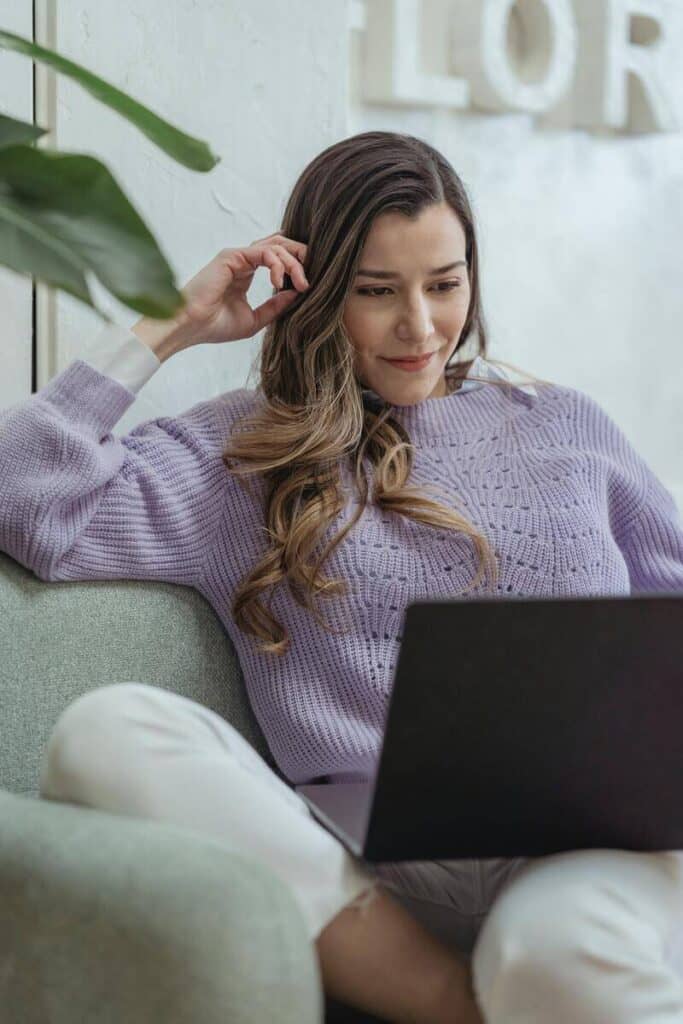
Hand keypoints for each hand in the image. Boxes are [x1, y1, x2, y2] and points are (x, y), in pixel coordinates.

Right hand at [140, 234, 309, 354]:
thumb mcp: (255, 319)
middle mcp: (243, 261)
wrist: (191, 328)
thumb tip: (298, 293)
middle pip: (281, 245)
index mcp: (246, 273)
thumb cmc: (215, 326)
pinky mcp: (232, 256)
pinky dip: (278, 265)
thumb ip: (276, 306)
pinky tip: (279, 283)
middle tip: (311, 279)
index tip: (308, 287)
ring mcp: (237, 256)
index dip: (297, 267)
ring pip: (276, 245)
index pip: (278, 258)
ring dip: (294, 263)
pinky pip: (264, 252)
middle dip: (301, 257)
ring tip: (302, 284)